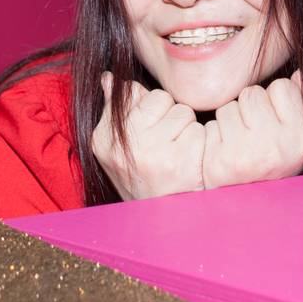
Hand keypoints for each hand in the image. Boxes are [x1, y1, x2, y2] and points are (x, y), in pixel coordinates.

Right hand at [90, 72, 205, 200]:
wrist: (159, 223)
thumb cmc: (141, 178)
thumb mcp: (116, 148)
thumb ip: (116, 110)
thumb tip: (110, 78)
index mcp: (103, 139)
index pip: (134, 92)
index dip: (148, 109)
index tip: (147, 129)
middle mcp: (125, 146)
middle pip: (161, 98)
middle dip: (168, 116)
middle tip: (164, 144)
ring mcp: (153, 154)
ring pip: (183, 113)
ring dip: (185, 129)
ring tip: (176, 153)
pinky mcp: (182, 163)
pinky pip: (198, 131)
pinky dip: (198, 144)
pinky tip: (188, 162)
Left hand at [202, 72, 302, 190]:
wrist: (249, 207)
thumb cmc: (274, 162)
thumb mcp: (297, 136)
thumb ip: (301, 102)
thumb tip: (301, 74)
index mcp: (301, 140)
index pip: (283, 87)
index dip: (276, 100)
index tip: (275, 121)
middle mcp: (274, 149)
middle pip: (253, 93)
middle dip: (251, 109)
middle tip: (255, 135)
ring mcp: (244, 155)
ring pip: (229, 106)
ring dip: (232, 120)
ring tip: (240, 143)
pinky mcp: (217, 160)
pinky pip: (212, 124)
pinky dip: (216, 134)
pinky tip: (225, 152)